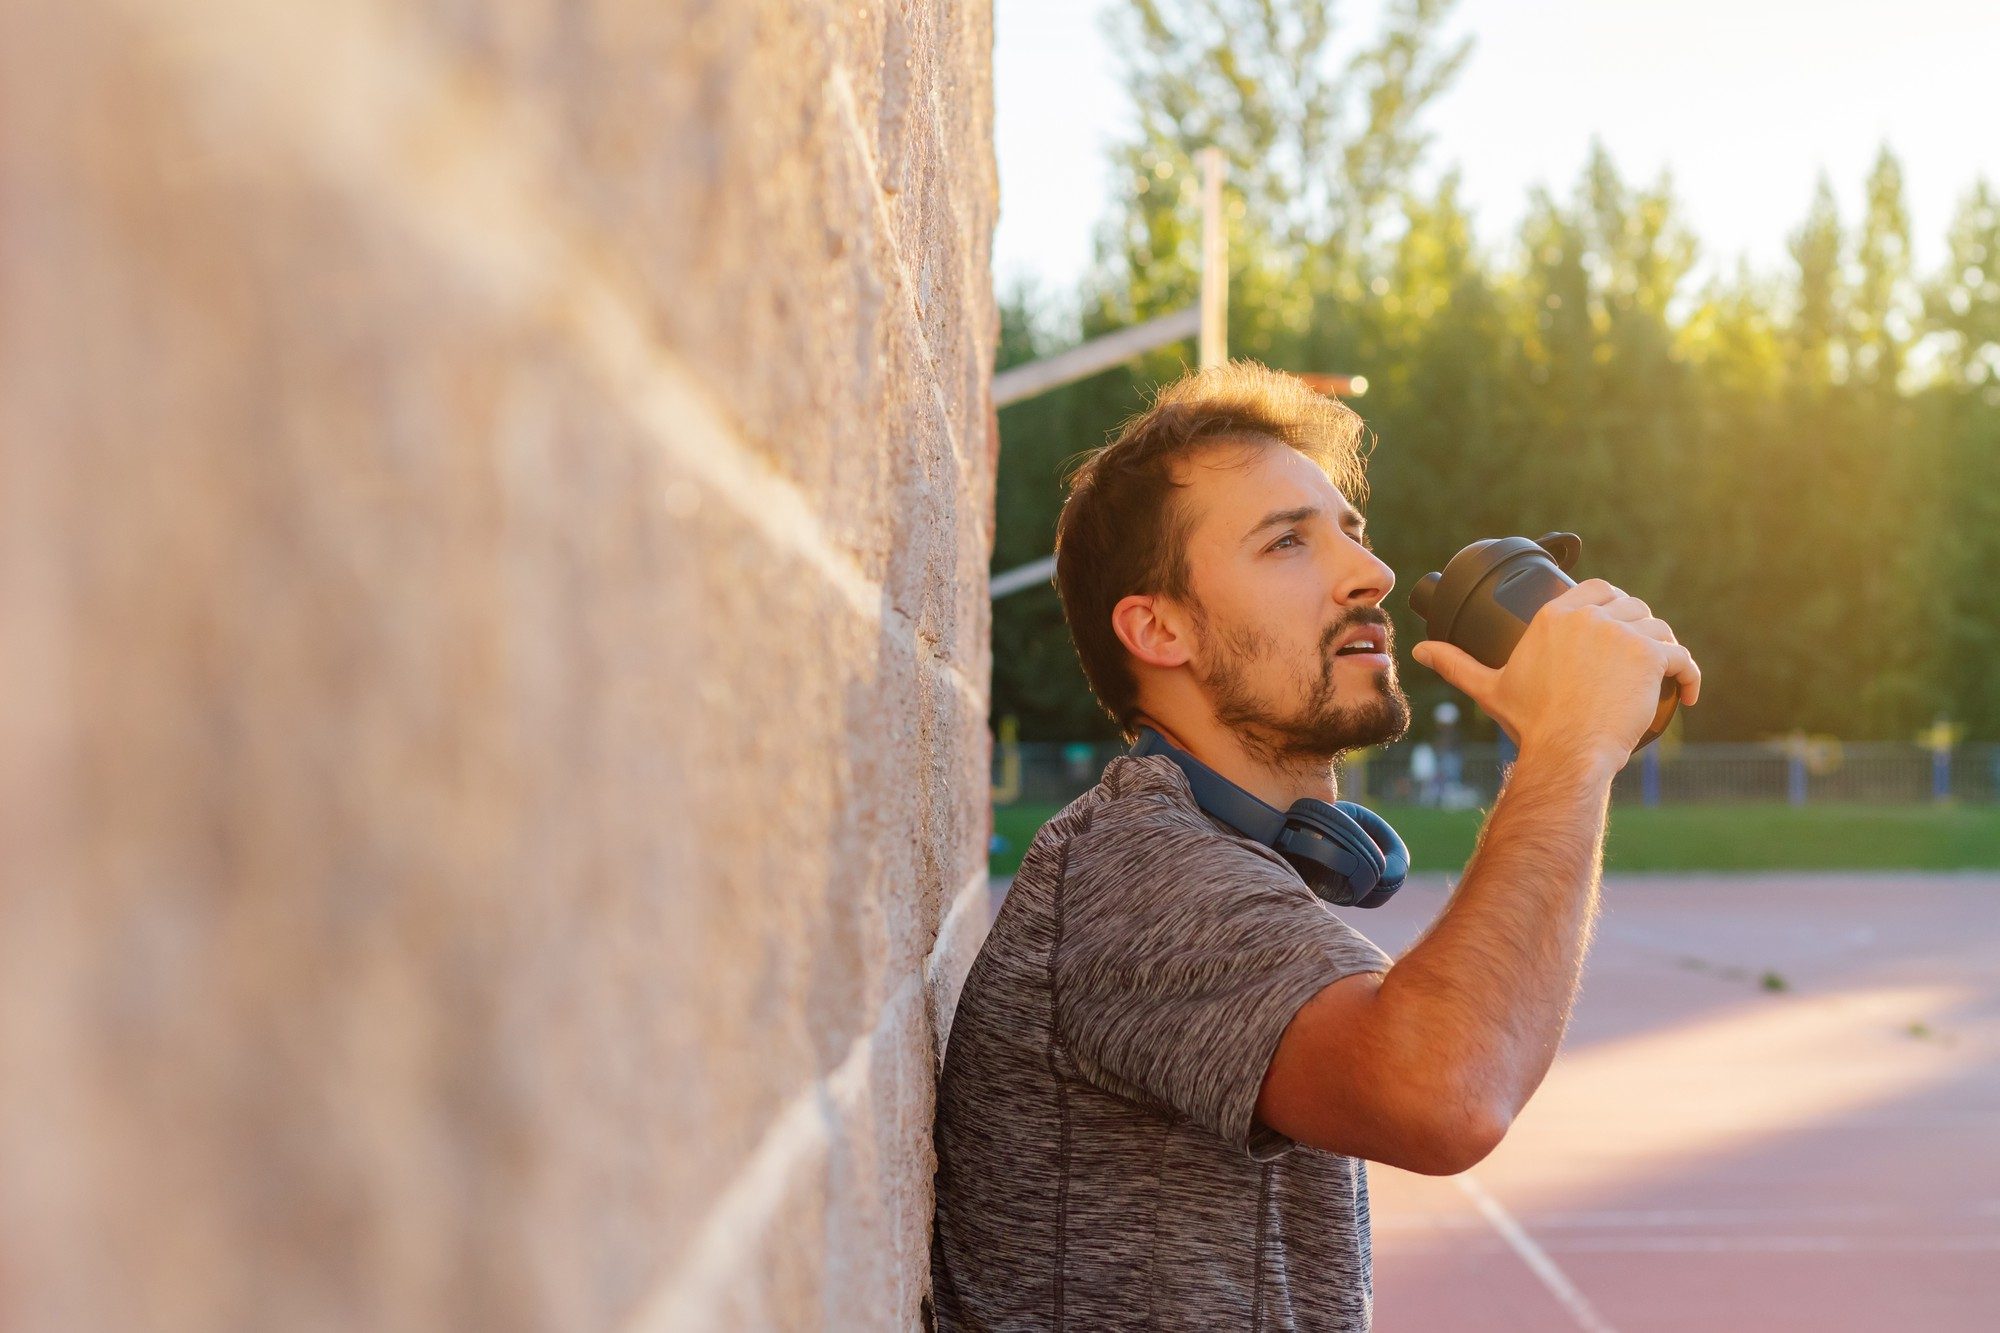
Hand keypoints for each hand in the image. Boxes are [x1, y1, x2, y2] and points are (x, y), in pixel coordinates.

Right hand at [1411, 579, 1699, 769]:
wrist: (1565, 751)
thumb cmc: (1529, 722)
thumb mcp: (1489, 688)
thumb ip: (1455, 664)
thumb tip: (1418, 650)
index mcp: (1554, 615)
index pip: (1599, 590)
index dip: (1614, 606)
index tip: (1619, 630)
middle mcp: (1589, 616)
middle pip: (1632, 607)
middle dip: (1641, 629)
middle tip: (1640, 662)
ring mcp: (1622, 634)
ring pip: (1660, 629)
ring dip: (1666, 650)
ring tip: (1663, 678)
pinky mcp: (1651, 656)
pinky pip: (1683, 657)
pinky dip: (1691, 675)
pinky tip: (1689, 693)